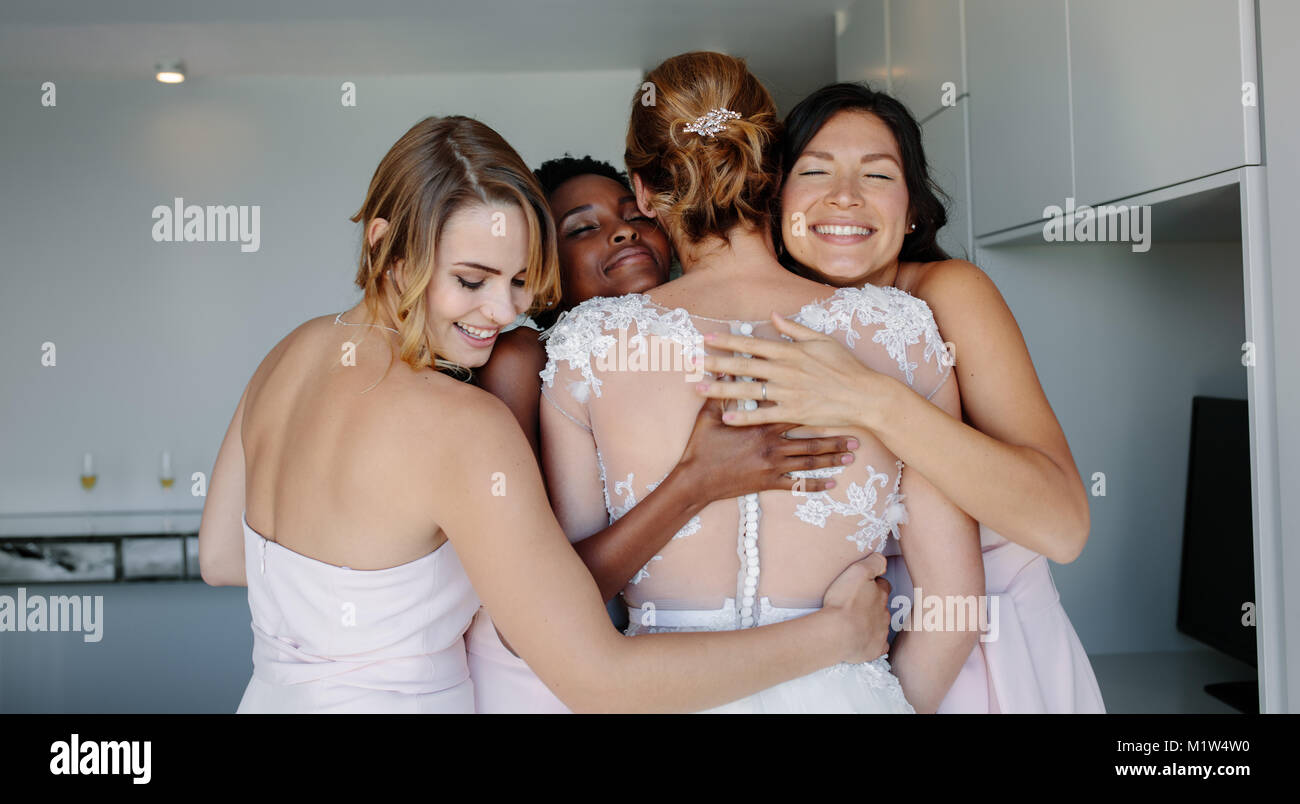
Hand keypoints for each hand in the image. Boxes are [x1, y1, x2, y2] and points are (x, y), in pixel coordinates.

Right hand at [677, 397, 857, 498]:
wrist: (696, 481)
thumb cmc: (702, 448)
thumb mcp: (709, 416)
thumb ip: (721, 392)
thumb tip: (723, 369)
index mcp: (762, 425)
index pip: (795, 411)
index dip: (816, 406)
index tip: (835, 401)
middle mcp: (773, 444)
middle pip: (811, 439)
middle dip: (834, 437)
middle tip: (856, 435)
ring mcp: (774, 465)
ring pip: (810, 461)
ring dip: (832, 457)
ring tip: (851, 455)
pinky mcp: (769, 482)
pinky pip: (798, 484)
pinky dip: (817, 485)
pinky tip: (833, 484)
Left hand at [695, 313, 900, 432]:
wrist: (864, 395)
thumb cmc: (846, 366)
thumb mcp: (822, 340)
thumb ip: (795, 329)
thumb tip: (773, 315)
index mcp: (790, 351)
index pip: (752, 344)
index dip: (727, 341)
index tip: (707, 339)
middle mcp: (785, 370)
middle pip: (743, 365)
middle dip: (715, 362)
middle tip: (691, 362)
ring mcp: (788, 393)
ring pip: (747, 390)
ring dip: (721, 389)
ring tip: (698, 388)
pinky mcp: (793, 413)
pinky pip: (763, 415)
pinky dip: (744, 417)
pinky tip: (725, 418)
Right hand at [820, 552, 892, 663]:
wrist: (837, 633)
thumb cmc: (844, 601)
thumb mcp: (858, 571)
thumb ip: (873, 562)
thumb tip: (883, 560)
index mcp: (880, 594)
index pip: (883, 585)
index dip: (875, 583)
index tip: (866, 585)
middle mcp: (884, 613)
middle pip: (882, 606)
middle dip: (873, 604)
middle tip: (857, 604)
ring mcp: (881, 632)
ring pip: (881, 625)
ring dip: (871, 622)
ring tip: (855, 622)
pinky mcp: (875, 649)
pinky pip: (879, 645)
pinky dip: (873, 642)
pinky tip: (863, 641)